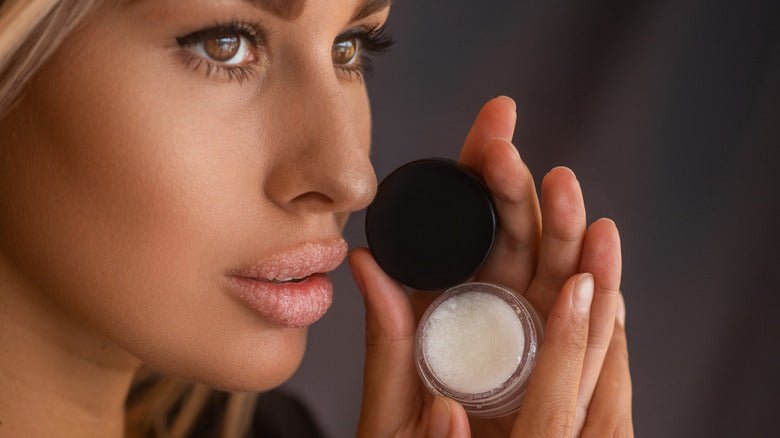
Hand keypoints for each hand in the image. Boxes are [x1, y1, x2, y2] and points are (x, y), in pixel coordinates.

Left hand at [349, 96, 632, 436]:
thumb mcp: (391, 400)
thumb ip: (387, 338)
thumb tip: (362, 261)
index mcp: (452, 305)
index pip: (468, 225)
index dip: (479, 173)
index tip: (492, 126)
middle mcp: (498, 311)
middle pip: (520, 239)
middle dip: (520, 191)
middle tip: (512, 151)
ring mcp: (535, 339)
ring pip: (560, 275)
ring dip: (566, 233)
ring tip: (566, 193)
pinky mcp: (563, 376)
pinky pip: (587, 334)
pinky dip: (599, 295)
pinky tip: (603, 255)